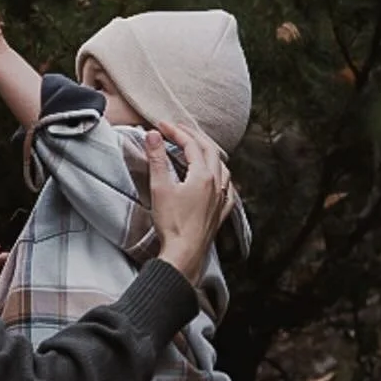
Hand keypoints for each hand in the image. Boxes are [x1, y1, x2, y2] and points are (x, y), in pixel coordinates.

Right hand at [147, 123, 234, 286]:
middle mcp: (217, 184)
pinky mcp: (220, 213)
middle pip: (209, 150)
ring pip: (222, 167)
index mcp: (203, 176)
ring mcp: (221, 199)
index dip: (176, 132)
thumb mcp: (160, 188)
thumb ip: (157, 159)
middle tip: (178, 129)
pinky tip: (218, 179)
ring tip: (197, 148)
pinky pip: (227, 188)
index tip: (161, 126)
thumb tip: (153, 136)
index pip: (191, 144)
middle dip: (193, 136)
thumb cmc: (173, 225)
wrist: (184, 254)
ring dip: (209, 153)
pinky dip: (221, 176)